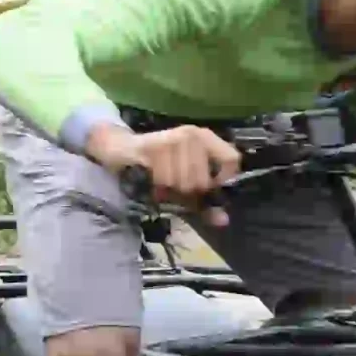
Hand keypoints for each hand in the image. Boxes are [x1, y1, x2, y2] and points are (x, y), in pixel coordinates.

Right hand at [87, 121, 240, 223]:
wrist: (123, 149)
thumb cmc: (160, 165)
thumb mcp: (185, 181)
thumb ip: (206, 202)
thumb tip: (223, 221)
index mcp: (205, 137)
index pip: (232, 159)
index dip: (223, 180)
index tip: (209, 190)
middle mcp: (193, 134)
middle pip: (203, 181)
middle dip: (188, 194)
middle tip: (175, 190)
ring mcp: (174, 139)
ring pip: (184, 183)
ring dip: (171, 192)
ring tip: (163, 185)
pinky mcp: (155, 147)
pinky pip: (166, 180)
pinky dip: (159, 188)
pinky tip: (153, 181)